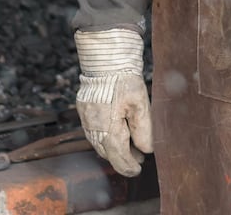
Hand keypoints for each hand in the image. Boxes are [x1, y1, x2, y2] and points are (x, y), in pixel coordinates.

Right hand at [74, 28, 154, 176]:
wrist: (105, 59)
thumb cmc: (124, 80)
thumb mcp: (141, 105)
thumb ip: (144, 130)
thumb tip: (146, 149)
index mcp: (108, 129)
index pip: (118, 157)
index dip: (129, 167)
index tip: (138, 170)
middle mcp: (93, 128)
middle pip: (107, 152)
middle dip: (122, 158)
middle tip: (138, 158)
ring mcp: (86, 119)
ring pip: (99, 143)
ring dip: (113, 148)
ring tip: (130, 146)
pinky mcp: (83, 109)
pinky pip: (93, 131)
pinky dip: (105, 136)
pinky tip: (116, 131)